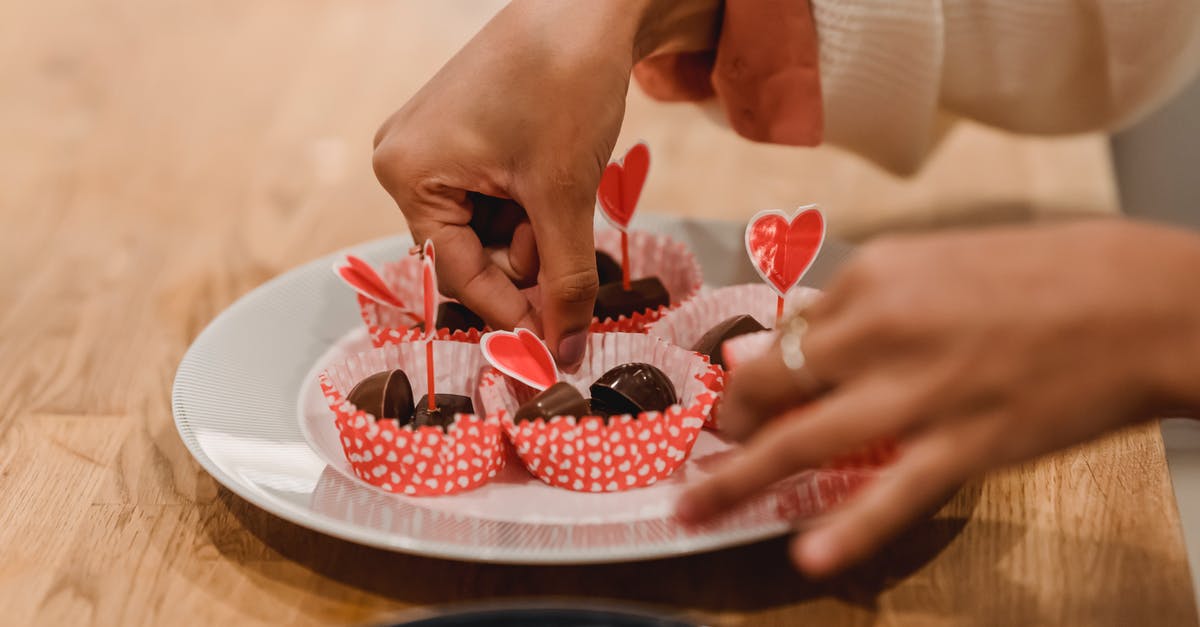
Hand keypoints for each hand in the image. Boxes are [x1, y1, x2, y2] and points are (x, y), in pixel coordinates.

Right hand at [372, 0, 718, 369]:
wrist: (586, 6)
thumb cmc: (564, 87)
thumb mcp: (564, 196)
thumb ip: (566, 281)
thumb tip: (565, 350)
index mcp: (408, 173)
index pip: (456, 273)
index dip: (510, 313)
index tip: (552, 347)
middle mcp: (405, 161)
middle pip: (469, 253)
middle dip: (526, 263)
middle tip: (573, 263)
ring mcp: (431, 146)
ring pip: (486, 229)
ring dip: (533, 234)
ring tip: (565, 193)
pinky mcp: (461, 135)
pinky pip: (491, 197)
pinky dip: (529, 206)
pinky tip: (555, 178)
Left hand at [677, 219, 1199, 575]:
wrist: (1144, 302)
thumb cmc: (1051, 272)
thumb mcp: (944, 261)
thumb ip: (877, 301)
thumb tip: (820, 336)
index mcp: (874, 274)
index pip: (790, 331)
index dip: (756, 369)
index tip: (738, 392)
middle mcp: (879, 329)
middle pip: (774, 382)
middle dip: (730, 421)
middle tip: (705, 448)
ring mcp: (917, 391)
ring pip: (804, 439)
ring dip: (741, 478)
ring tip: (696, 506)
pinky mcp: (963, 443)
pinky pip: (890, 492)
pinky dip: (846, 528)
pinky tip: (806, 553)